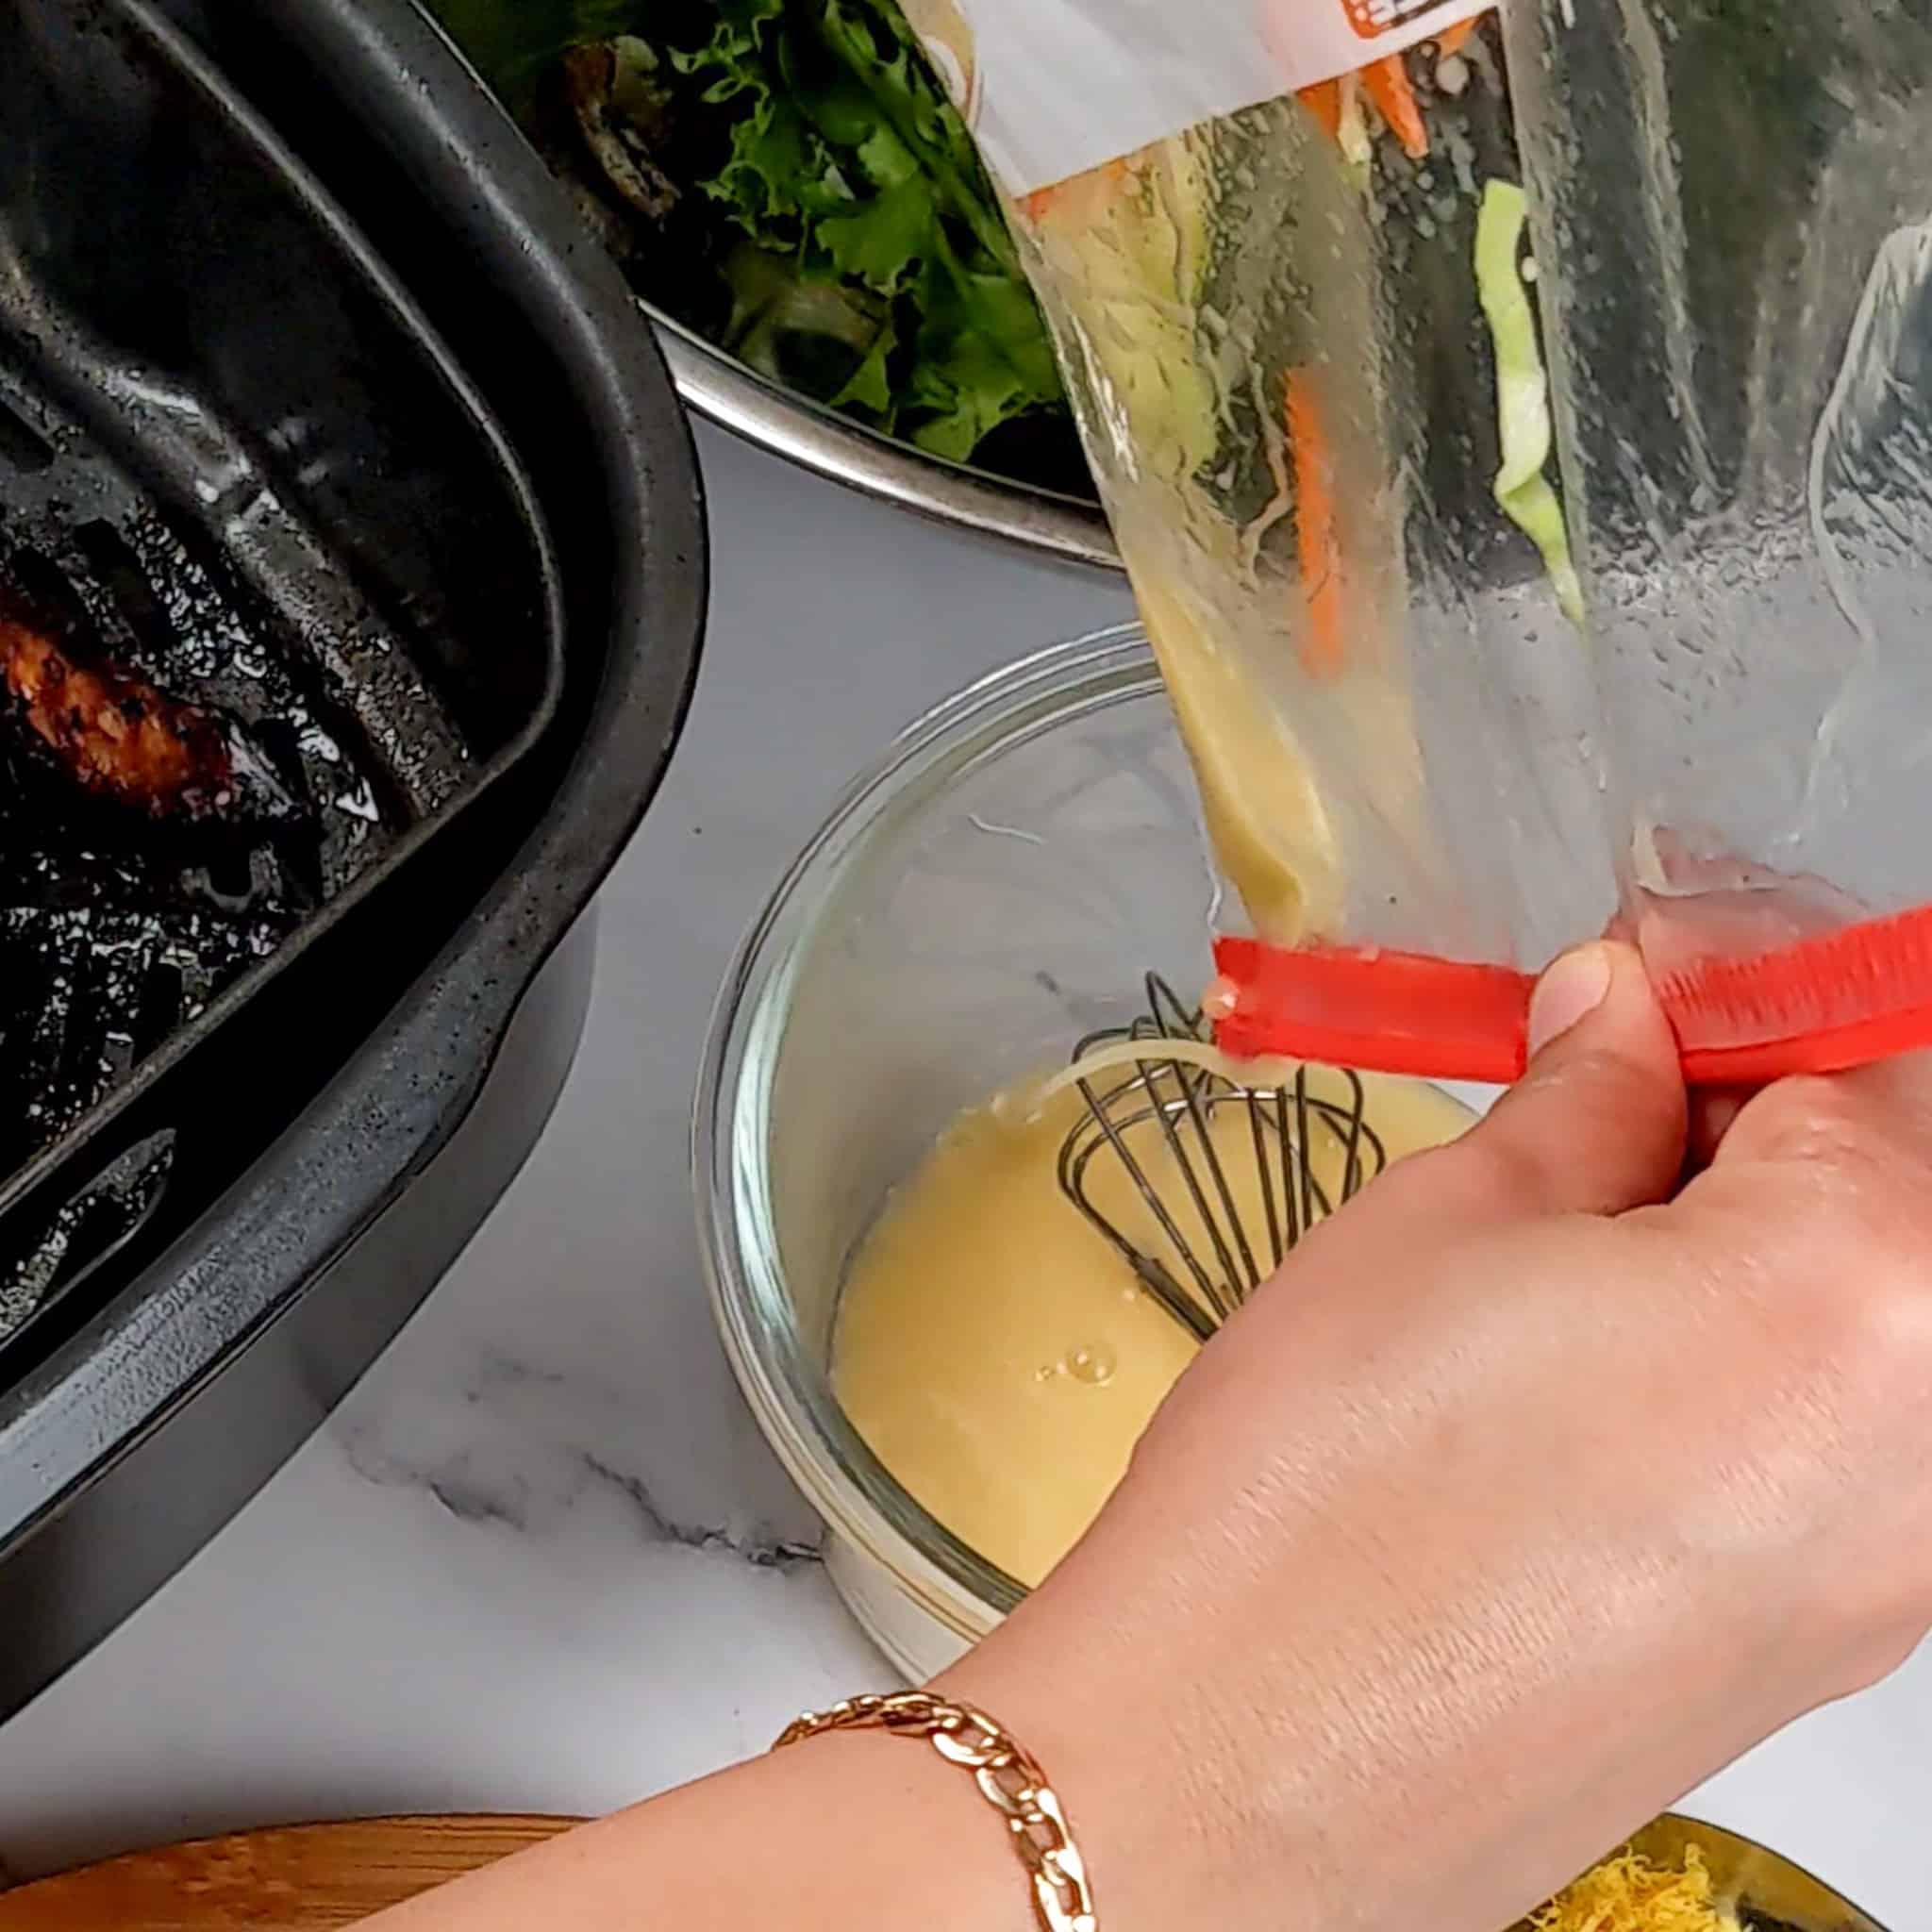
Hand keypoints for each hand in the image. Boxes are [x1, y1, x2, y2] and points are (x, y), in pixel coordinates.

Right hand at [943, 940, 1931, 1931]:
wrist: (1237, 1770)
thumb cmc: (1324, 1498)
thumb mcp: (1447, 1220)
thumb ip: (1588, 1093)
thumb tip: (1627, 1012)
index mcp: (1869, 1299)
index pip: (1869, 1054)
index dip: (1743, 980)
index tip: (1648, 959)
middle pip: (1890, 1191)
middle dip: (1753, 1104)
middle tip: (1599, 1068)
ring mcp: (1893, 1574)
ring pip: (1860, 1316)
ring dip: (1744, 1229)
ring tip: (1572, 1210)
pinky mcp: (1819, 1645)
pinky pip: (1832, 1435)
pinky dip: (1743, 1347)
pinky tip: (1592, 1341)